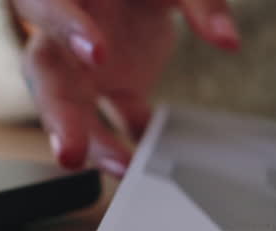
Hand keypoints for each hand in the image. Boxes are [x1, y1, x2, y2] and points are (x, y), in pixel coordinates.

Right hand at [13, 0, 240, 175]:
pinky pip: (119, 119)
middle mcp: (64, 35)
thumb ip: (200, 3)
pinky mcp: (114, 87)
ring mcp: (86, 67)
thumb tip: (228, 40)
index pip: (52, 6)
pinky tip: (154, 161)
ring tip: (122, 169)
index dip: (69, 28)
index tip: (98, 54)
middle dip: (58, 115)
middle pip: (47, 75)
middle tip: (70, 153)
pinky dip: (137, 141)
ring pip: (75, 108)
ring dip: (95, 142)